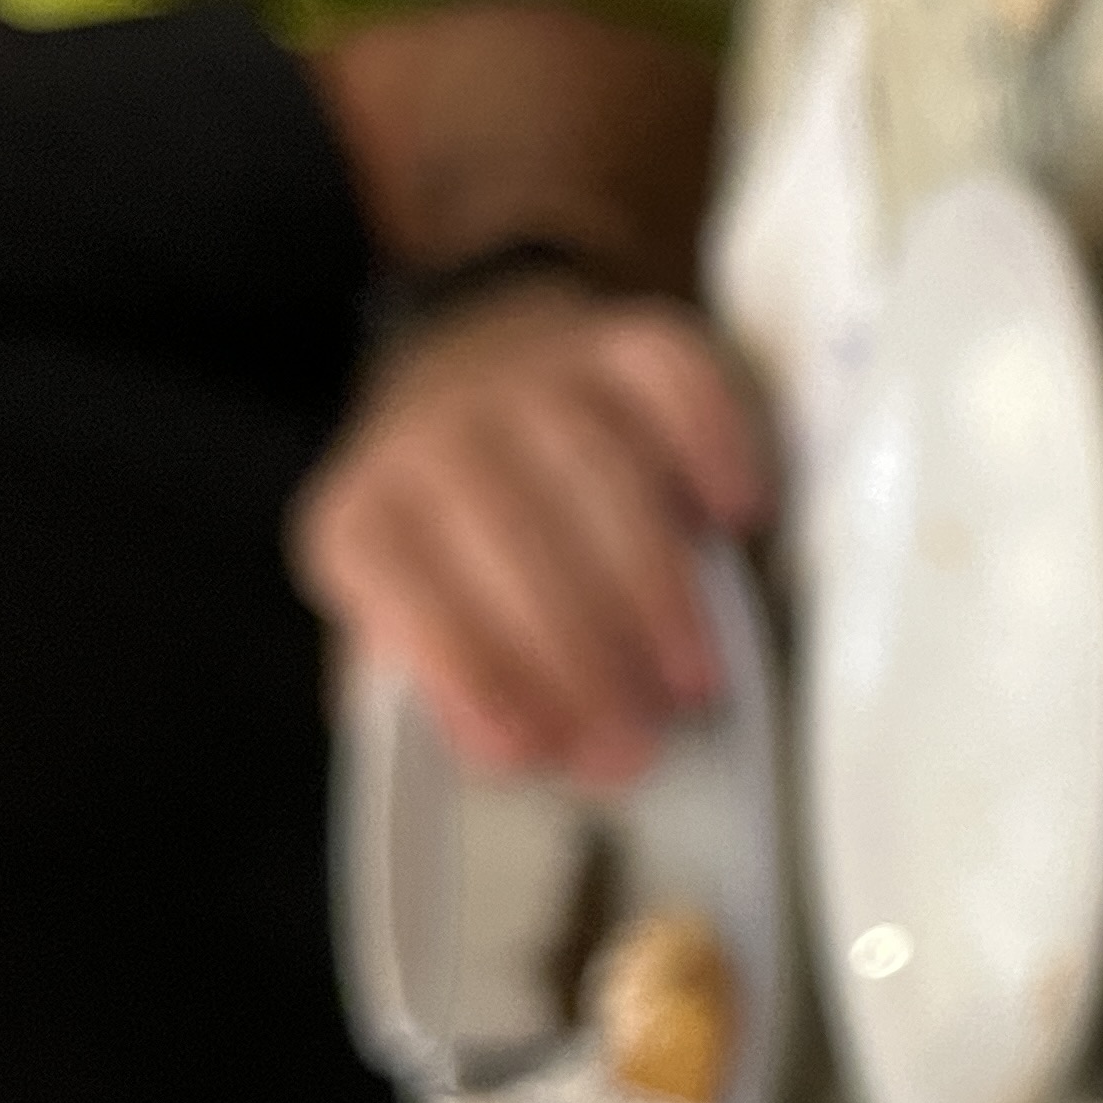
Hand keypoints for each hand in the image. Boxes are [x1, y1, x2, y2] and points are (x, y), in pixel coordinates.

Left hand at [293, 289, 769, 786]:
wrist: (481, 374)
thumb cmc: (462, 544)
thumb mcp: (419, 619)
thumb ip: (449, 689)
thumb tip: (512, 762)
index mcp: (367, 512)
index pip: (398, 584)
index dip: (461, 668)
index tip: (527, 750)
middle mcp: (438, 430)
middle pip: (509, 533)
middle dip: (579, 653)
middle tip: (639, 742)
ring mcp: (537, 376)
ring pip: (597, 470)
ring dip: (653, 588)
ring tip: (695, 681)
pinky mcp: (626, 339)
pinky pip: (674, 380)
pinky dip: (712, 447)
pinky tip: (735, 521)